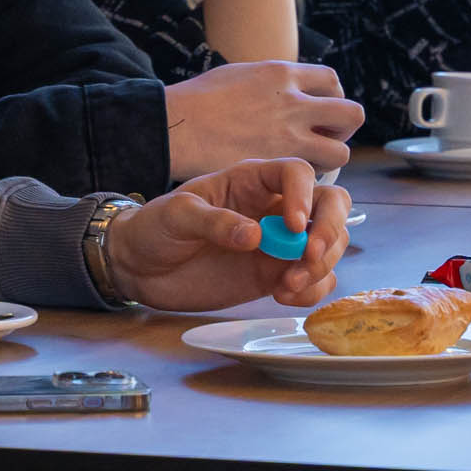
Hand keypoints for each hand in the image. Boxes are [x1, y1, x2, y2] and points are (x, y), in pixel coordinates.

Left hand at [111, 161, 350, 311]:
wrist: (140, 269)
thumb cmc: (154, 228)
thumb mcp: (175, 216)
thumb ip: (213, 221)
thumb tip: (255, 236)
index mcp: (251, 180)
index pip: (296, 173)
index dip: (304, 195)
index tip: (294, 228)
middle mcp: (274, 208)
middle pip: (330, 203)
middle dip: (330, 229)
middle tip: (309, 256)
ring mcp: (279, 243)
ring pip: (330, 243)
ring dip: (321, 265)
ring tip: (286, 286)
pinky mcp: (275, 275)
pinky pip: (314, 279)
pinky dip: (312, 290)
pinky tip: (285, 298)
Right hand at [165, 61, 362, 173]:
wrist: (176, 127)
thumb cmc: (197, 102)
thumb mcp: (240, 74)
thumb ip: (271, 83)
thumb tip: (285, 87)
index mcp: (283, 75)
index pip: (331, 81)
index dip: (332, 98)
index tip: (320, 111)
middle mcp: (294, 103)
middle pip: (351, 114)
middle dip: (343, 128)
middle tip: (325, 138)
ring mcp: (289, 137)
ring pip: (341, 151)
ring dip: (330, 157)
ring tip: (310, 164)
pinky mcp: (278, 166)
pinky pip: (312, 176)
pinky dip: (308, 180)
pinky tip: (290, 181)